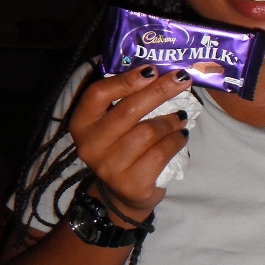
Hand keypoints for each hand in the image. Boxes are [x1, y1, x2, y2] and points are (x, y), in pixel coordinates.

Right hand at [68, 65, 191, 219]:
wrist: (125, 195)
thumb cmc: (124, 147)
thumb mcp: (117, 123)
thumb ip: (128, 99)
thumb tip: (161, 71)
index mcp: (82, 124)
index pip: (98, 94)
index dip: (126, 79)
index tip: (151, 69)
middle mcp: (90, 146)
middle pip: (129, 109)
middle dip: (160, 90)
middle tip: (182, 79)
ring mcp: (109, 168)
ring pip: (148, 132)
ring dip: (172, 120)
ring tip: (182, 116)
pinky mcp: (131, 184)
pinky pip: (160, 153)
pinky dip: (176, 141)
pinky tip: (181, 136)